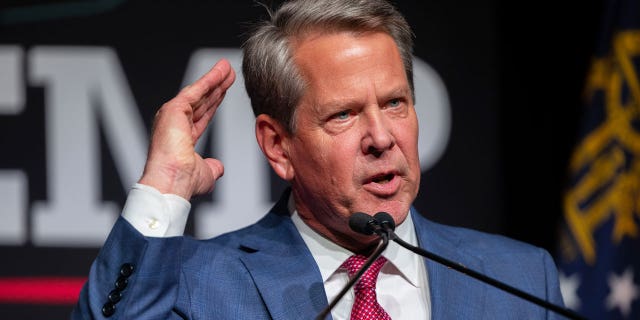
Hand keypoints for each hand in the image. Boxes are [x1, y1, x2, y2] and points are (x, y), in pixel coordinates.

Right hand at [138, 59, 235, 198]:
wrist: (172, 182)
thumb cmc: (183, 183)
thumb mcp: (205, 174)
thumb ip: (212, 168)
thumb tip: (219, 168)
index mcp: (181, 139)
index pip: (201, 116)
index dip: (213, 103)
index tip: (223, 92)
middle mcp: (175, 125)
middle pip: (201, 101)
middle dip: (216, 87)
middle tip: (228, 74)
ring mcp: (173, 116)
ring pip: (199, 93)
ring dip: (214, 79)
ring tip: (227, 67)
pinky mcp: (174, 109)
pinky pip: (196, 90)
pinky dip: (209, 79)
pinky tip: (221, 71)